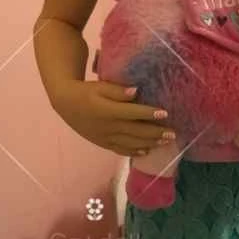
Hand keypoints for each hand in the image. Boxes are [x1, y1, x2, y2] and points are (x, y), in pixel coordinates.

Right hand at [52, 80, 173, 157]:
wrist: (65, 104)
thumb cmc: (86, 92)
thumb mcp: (100, 86)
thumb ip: (118, 91)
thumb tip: (136, 91)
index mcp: (108, 111)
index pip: (133, 113)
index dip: (149, 113)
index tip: (165, 113)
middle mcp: (108, 127)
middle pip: (136, 131)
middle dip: (156, 133)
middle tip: (173, 133)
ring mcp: (105, 137)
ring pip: (131, 143)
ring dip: (150, 143)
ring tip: (165, 142)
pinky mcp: (102, 143)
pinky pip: (120, 150)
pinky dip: (134, 152)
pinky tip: (146, 152)